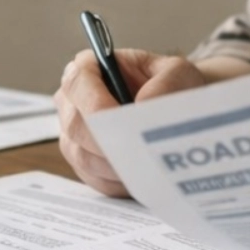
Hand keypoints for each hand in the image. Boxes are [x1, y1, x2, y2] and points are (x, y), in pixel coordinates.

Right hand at [55, 48, 208, 196]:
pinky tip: (142, 175)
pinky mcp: (85, 166)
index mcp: (88, 68)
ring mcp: (74, 136)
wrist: (177, 109)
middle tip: (139, 149)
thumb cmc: (171, 85)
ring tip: (146, 163)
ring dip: (115, 163)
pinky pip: (95, 180)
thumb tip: (143, 106)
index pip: (77, 84)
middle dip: (107, 140)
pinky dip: (119, 181)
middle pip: (75, 126)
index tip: (123, 120)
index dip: (96, 104)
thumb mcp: (177, 72)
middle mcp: (73, 102)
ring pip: (83, 157)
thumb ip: (164, 83)